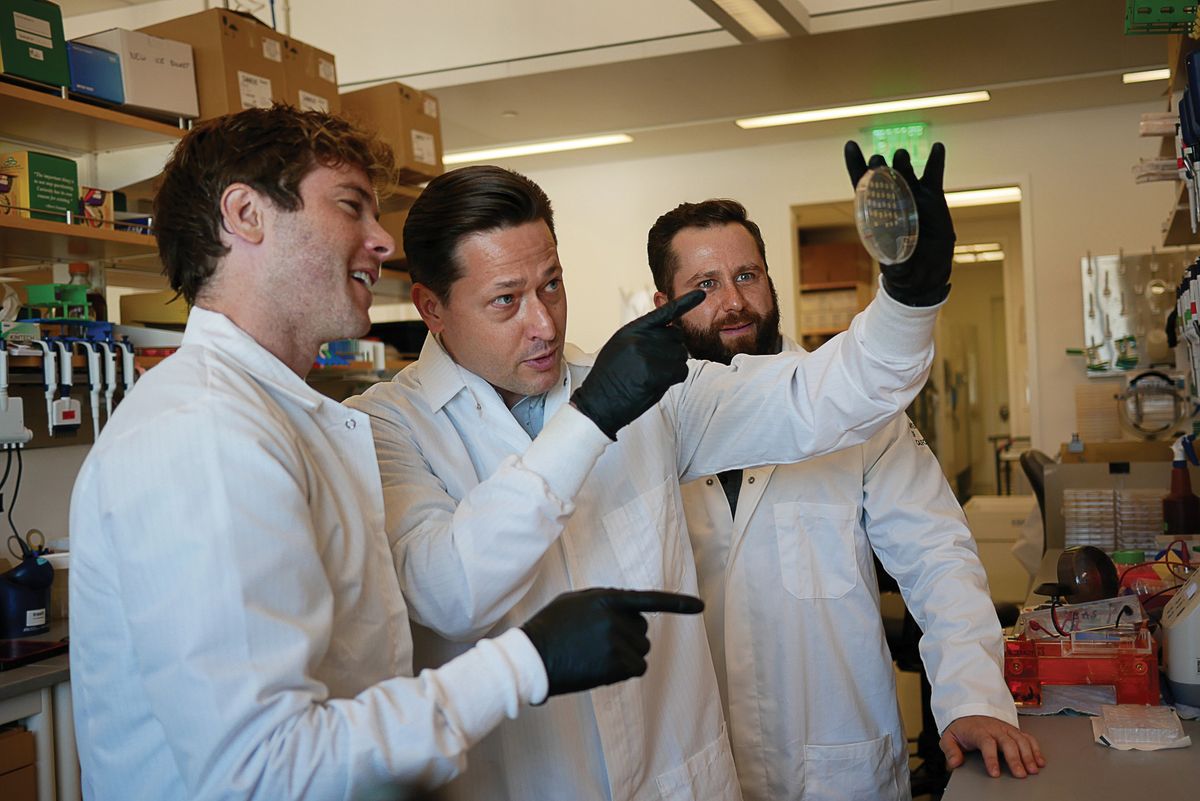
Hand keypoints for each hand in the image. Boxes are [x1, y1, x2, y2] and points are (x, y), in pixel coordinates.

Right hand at [521, 587, 703, 696]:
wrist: (532, 658)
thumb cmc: (551, 627)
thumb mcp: (575, 601)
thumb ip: (604, 601)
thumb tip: (629, 609)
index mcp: (606, 599)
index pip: (649, 599)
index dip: (678, 603)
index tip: (700, 606)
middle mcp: (615, 619)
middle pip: (643, 630)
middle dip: (629, 635)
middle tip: (598, 641)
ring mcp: (616, 642)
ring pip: (642, 650)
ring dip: (626, 654)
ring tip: (596, 655)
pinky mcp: (615, 666)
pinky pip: (636, 668)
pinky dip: (624, 670)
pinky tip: (600, 668)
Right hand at [570, 290, 705, 438]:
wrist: (597, 403)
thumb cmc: (610, 380)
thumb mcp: (620, 348)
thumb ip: (643, 337)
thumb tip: (669, 331)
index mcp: (630, 330)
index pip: (663, 313)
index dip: (685, 302)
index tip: (700, 294)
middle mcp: (638, 338)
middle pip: (676, 336)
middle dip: (672, 351)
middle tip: (656, 367)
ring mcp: (646, 354)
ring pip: (680, 354)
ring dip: (673, 367)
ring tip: (652, 376)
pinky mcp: (653, 372)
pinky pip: (680, 371)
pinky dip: (675, 378)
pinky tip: (658, 383)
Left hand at [844, 141, 955, 306]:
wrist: (923, 271)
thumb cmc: (901, 267)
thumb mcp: (895, 265)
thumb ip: (893, 260)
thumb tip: (892, 262)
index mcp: (874, 210)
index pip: (861, 184)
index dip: (855, 165)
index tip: (850, 146)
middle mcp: (891, 198)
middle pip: (883, 176)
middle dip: (879, 167)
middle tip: (877, 161)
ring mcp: (912, 195)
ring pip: (905, 172)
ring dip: (902, 163)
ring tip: (901, 156)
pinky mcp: (932, 198)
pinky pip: (933, 176)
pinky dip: (936, 161)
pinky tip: (937, 147)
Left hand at [940, 715, 1044, 777]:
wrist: (969, 711)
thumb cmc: (962, 727)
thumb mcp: (949, 736)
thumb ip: (950, 750)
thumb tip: (954, 763)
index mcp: (978, 731)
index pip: (986, 743)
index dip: (991, 758)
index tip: (994, 773)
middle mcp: (995, 729)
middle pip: (1008, 742)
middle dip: (1015, 759)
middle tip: (1020, 774)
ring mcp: (1006, 729)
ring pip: (1020, 740)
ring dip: (1028, 755)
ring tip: (1032, 770)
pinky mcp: (1014, 730)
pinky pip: (1027, 738)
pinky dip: (1035, 749)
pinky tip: (1039, 761)